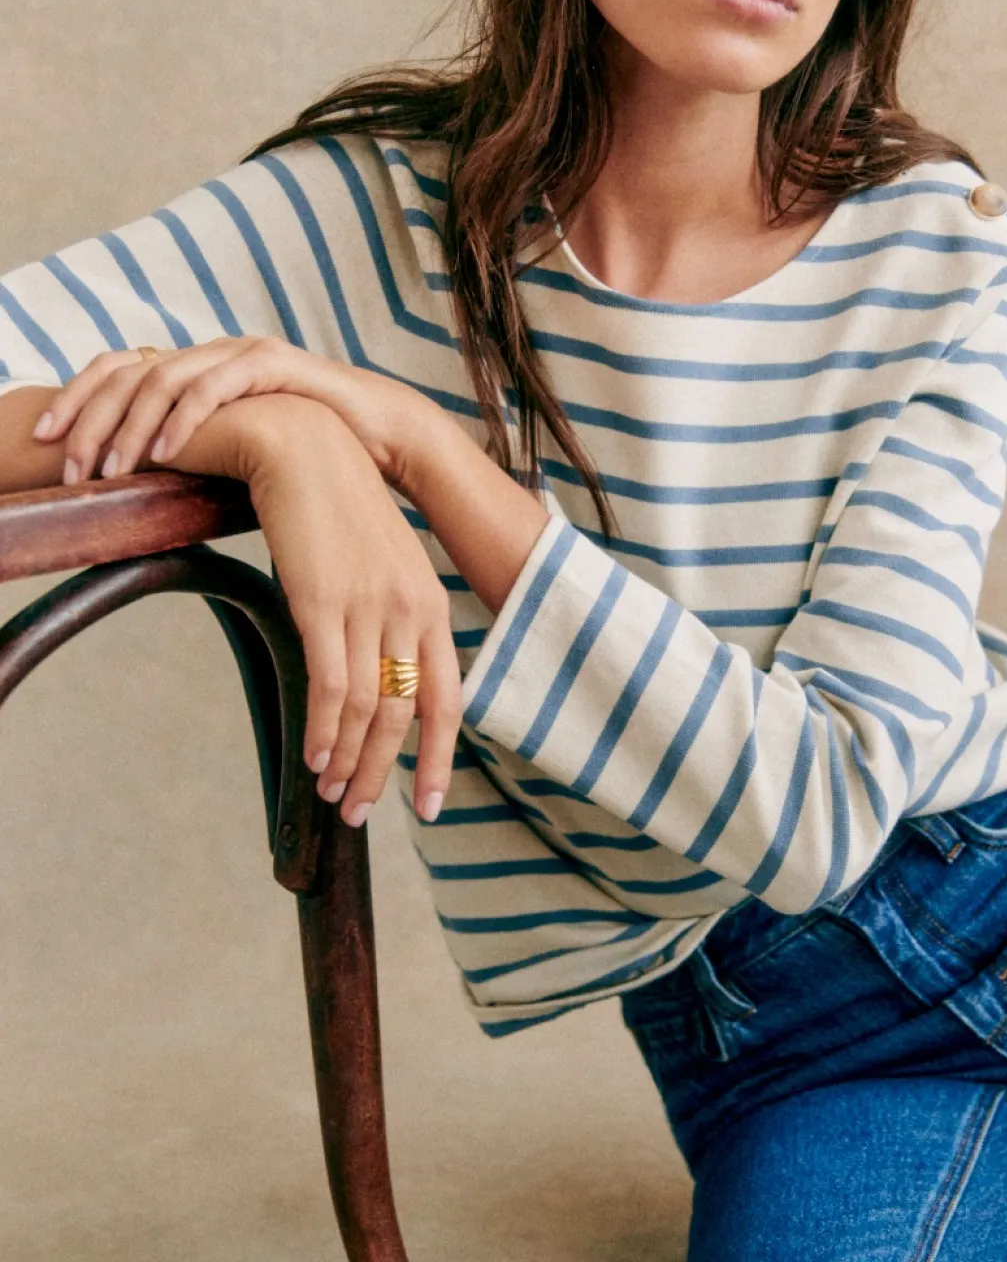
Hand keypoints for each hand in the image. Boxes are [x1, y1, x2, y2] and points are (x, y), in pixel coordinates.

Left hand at [31, 338, 429, 489]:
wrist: (383, 434)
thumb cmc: (314, 451)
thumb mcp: (239, 453)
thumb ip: (196, 457)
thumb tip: (146, 491)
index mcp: (196, 369)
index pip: (118, 372)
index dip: (76, 403)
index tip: (45, 445)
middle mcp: (211, 352)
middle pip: (126, 370)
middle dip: (88, 419)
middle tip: (68, 465)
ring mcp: (240, 352)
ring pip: (162, 378)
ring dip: (129, 427)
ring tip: (109, 469)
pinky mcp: (273, 362)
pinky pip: (214, 386)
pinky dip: (184, 419)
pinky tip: (164, 453)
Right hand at [239, 400, 460, 829]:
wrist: (302, 447)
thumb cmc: (336, 509)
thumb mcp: (380, 566)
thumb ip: (387, 620)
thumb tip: (375, 682)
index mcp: (430, 604)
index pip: (448, 700)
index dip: (438, 758)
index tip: (429, 805)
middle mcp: (410, 610)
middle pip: (408, 716)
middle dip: (384, 775)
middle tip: (359, 814)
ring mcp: (368, 607)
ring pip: (368, 710)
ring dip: (348, 762)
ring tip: (331, 794)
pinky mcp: (322, 602)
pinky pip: (330, 685)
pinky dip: (323, 729)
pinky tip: (312, 756)